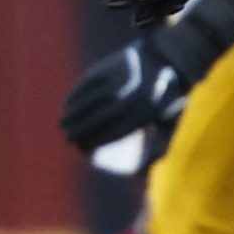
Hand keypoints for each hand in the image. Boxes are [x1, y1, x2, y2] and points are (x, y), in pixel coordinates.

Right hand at [59, 19, 222, 151]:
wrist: (169, 59)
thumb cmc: (167, 98)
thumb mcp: (170, 124)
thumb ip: (159, 150)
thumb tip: (137, 175)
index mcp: (148, 112)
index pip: (115, 133)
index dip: (95, 144)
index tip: (84, 150)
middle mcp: (135, 95)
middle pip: (99, 118)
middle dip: (79, 132)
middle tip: (69, 139)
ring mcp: (122, 78)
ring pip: (90, 100)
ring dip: (72, 114)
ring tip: (63, 125)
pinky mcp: (112, 65)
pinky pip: (88, 83)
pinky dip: (75, 95)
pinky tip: (66, 105)